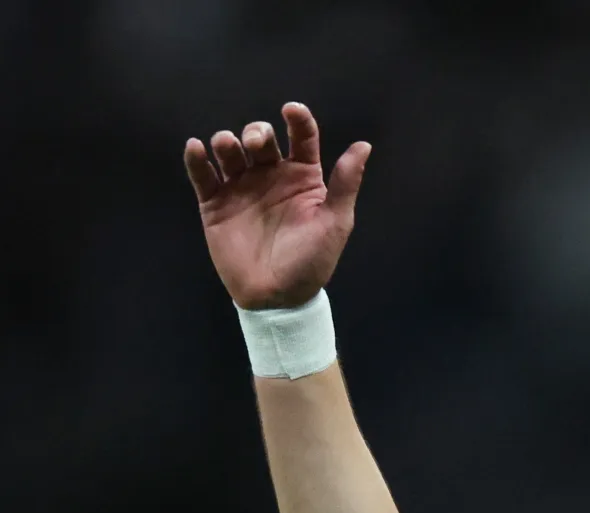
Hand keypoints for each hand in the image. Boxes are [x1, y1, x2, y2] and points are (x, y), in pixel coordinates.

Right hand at [184, 102, 369, 309]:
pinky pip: (202, 175)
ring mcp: (241, 187)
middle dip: (257, 132)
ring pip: (230, 151)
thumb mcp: (335, 222)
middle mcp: (271, 176)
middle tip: (256, 144)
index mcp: (303, 177)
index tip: (291, 110)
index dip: (298, 119)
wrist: (278, 296)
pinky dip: (196, 159)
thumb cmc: (311, 260)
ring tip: (227, 147)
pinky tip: (196, 148)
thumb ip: (345, 183)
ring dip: (226, 142)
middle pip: (261, 138)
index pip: (301, 138)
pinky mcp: (215, 203)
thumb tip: (364, 145)